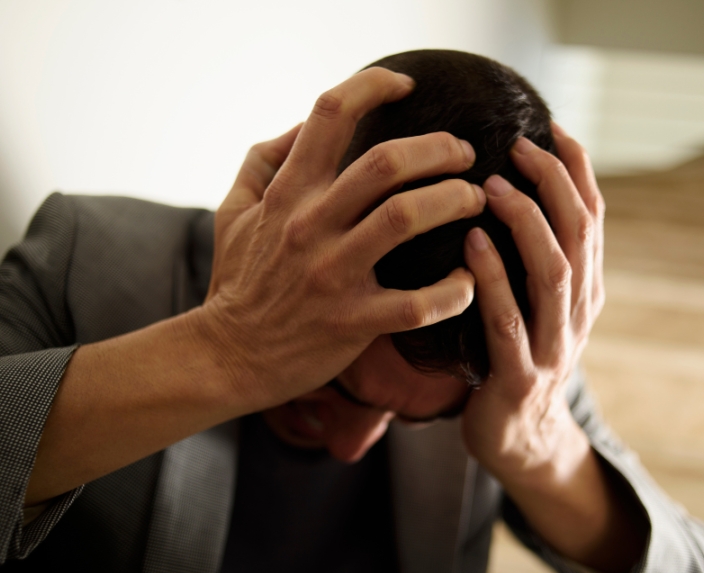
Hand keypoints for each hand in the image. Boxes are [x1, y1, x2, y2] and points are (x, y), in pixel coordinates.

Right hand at [190, 68, 484, 414]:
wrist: (229, 356)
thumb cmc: (239, 281)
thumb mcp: (233, 211)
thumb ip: (264, 160)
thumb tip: (303, 125)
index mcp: (287, 194)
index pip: (329, 114)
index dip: (372, 85)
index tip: (406, 85)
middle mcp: (309, 226)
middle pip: (385, 164)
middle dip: (438, 148)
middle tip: (464, 154)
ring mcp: (331, 275)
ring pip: (404, 219)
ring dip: (453, 201)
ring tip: (474, 201)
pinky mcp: (351, 324)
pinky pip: (415, 304)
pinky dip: (453, 291)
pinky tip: (468, 279)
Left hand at [461, 123, 604, 480]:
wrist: (520, 442)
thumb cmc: (516, 360)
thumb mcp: (536, 306)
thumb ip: (532, 260)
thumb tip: (507, 191)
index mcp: (585, 291)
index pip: (593, 218)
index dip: (577, 170)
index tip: (551, 127)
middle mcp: (578, 313)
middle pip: (579, 235)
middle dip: (554, 183)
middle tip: (518, 145)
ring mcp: (554, 346)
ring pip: (553, 272)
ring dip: (526, 223)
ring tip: (491, 186)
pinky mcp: (520, 377)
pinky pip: (507, 320)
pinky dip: (493, 277)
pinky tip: (471, 243)